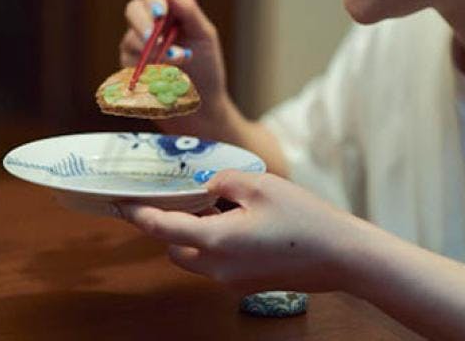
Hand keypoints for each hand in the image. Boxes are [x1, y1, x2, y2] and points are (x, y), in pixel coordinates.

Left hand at [118, 171, 368, 294]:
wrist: (341, 256)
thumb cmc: (304, 219)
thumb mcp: (260, 184)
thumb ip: (223, 181)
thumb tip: (207, 186)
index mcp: (214, 241)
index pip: (161, 228)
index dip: (139, 214)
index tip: (123, 204)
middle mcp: (217, 268)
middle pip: (176, 249)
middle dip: (173, 226)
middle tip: (183, 198)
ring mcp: (233, 280)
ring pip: (197, 258)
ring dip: (197, 235)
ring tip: (220, 206)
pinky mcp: (248, 283)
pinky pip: (219, 264)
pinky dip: (218, 244)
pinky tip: (241, 221)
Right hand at [119, 0, 231, 133]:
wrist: (202, 105)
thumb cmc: (206, 67)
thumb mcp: (204, 36)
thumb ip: (188, 11)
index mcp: (168, 11)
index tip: (161, 13)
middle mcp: (149, 24)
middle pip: (133, 9)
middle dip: (143, 22)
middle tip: (154, 38)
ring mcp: (136, 47)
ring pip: (130, 38)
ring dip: (153, 51)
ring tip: (179, 62)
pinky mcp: (129, 69)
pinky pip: (129, 64)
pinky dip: (148, 69)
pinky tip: (164, 77)